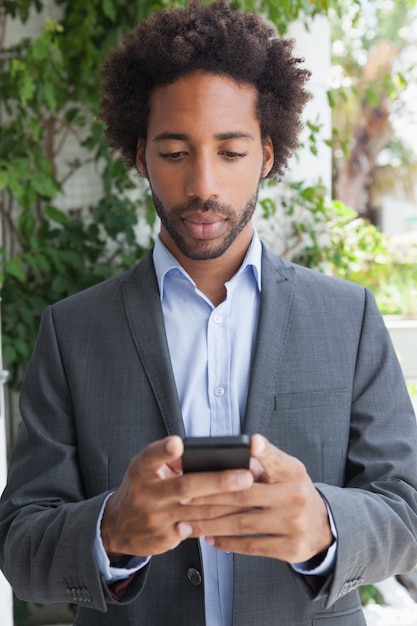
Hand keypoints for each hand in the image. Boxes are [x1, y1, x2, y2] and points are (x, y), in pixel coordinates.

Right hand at [101, 435, 253, 561]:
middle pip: (184, 486)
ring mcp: (155, 518)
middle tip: (244, 476)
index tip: (179, 444)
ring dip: (226, 503)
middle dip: (217, 481)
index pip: (151, 457)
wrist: (117, 526)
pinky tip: (238, 515)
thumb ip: (168, 459)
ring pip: (196, 510)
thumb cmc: (141, 488)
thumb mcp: (145, 469)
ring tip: (250, 494)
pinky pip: (196, 529)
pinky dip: (218, 522)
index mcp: (140, 470)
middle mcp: (145, 493)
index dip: (164, 451)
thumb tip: (207, 451)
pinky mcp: (164, 537)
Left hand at [180, 434, 334, 563]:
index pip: (276, 459)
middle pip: (245, 495)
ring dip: (210, 523)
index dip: (264, 451)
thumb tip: (228, 455)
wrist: (322, 527)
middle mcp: (296, 496)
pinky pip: (250, 546)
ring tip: (186, 521)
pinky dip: (226, 542)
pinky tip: (208, 538)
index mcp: (294, 472)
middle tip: (183, 495)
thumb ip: (263, 463)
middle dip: (210, 496)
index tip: (250, 442)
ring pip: (242, 523)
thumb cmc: (292, 491)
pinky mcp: (290, 548)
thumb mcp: (286, 472)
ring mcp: (294, 524)